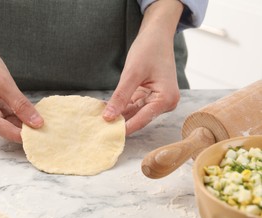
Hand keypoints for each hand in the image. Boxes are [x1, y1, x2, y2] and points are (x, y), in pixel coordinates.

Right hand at [0, 43, 43, 142]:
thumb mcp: (5, 85)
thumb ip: (22, 106)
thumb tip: (38, 123)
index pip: (10, 133)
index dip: (30, 135)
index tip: (48, 133)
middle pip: (10, 129)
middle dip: (28, 126)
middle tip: (49, 124)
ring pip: (9, 122)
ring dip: (24, 119)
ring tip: (43, 116)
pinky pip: (6, 115)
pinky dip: (17, 112)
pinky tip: (29, 109)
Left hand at [103, 0, 182, 135]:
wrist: (156, 34)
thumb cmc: (149, 49)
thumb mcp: (132, 73)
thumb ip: (120, 97)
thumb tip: (108, 117)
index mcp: (166, 99)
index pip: (142, 119)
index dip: (124, 127)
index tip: (107, 135)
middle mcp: (164, 103)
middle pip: (138, 117)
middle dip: (119, 121)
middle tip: (98, 128)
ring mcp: (157, 100)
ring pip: (134, 112)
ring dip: (118, 114)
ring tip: (98, 119)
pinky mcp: (149, 96)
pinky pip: (133, 104)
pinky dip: (120, 106)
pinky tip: (106, 108)